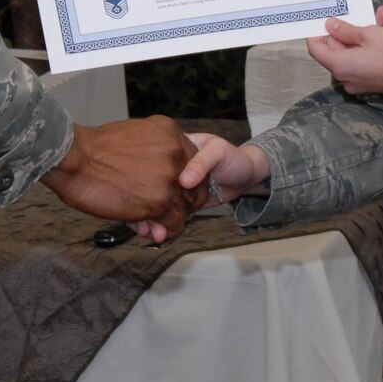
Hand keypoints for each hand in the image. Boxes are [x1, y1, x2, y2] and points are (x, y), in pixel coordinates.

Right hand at [42, 117, 206, 238]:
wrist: (72, 157)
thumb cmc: (93, 149)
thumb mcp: (135, 140)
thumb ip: (154, 160)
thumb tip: (161, 186)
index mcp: (170, 132)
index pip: (195, 164)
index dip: (184, 184)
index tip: (173, 194)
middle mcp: (176, 152)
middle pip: (195, 187)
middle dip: (181, 204)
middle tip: (164, 214)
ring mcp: (169, 176)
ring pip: (185, 208)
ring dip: (169, 220)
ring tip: (151, 224)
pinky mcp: (158, 200)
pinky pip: (173, 223)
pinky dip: (163, 231)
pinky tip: (148, 229)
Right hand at [132, 132, 271, 242]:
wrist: (246, 177)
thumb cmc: (233, 158)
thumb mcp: (218, 152)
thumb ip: (201, 163)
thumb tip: (183, 180)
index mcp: (173, 148)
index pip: (151, 161)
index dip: (141, 176)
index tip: (136, 193)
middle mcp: (169, 168)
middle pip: (148, 185)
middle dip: (142, 206)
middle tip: (142, 224)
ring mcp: (174, 187)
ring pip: (154, 201)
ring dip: (149, 218)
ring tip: (150, 233)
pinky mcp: (181, 203)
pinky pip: (167, 213)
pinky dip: (161, 223)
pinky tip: (157, 233)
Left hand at [306, 5, 382, 96]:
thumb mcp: (370, 34)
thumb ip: (346, 30)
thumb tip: (329, 26)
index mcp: (340, 66)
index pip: (316, 49)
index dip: (316, 33)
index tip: (323, 18)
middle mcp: (346, 77)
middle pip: (335, 51)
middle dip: (346, 30)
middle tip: (355, 11)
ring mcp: (360, 81)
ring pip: (353, 52)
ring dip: (363, 33)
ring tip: (377, 14)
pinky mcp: (373, 81)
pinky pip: (365, 59)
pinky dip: (371, 44)